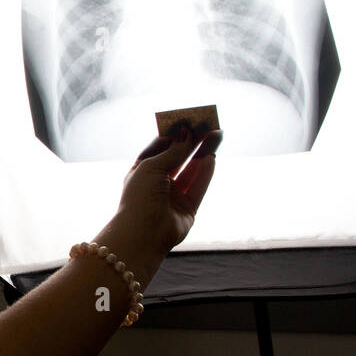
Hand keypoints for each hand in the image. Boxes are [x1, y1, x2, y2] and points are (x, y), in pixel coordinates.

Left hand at [108, 127, 218, 260]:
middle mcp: (157, 183)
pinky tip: (212, 156)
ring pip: (191, 171)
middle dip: (193, 142)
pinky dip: (205, 172)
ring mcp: (173, 197)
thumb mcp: (152, 167)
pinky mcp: (187, 209)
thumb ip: (173, 151)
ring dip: (203, 153)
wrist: (143, 233)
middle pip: (178, 158)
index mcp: (142, 172)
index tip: (187, 121)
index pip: (159, 148)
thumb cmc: (139, 197)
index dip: (173, 135)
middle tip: (208, 125)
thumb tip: (188, 134)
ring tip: (216, 135)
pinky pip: (198, 187)